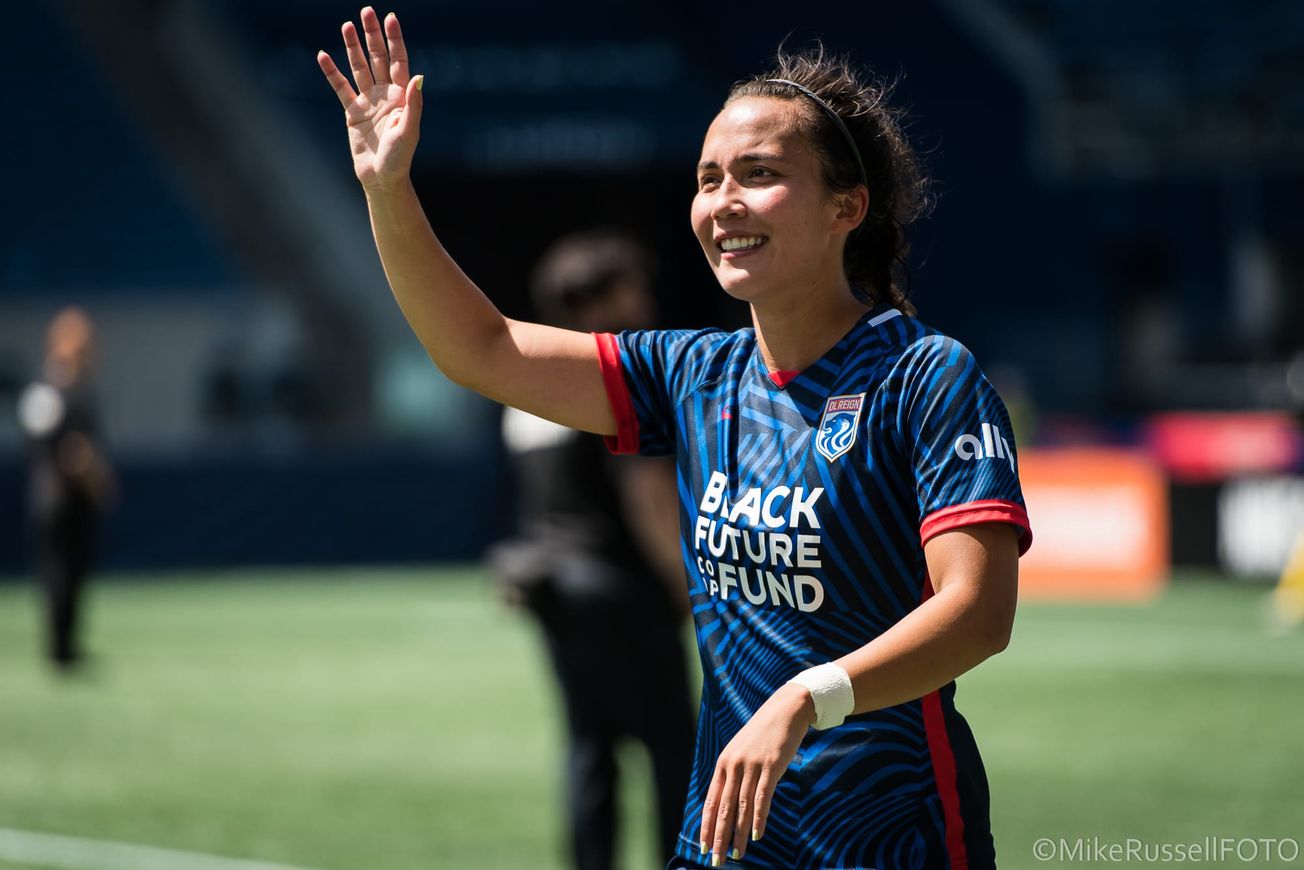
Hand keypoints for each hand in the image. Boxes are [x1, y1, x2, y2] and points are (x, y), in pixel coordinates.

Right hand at [317, 7, 422, 190]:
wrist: (381, 178)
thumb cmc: (400, 157)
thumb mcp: (409, 130)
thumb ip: (413, 103)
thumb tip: (418, 77)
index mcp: (401, 96)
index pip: (398, 61)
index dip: (395, 40)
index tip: (390, 18)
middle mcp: (385, 94)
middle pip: (378, 58)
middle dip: (372, 36)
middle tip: (367, 11)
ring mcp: (368, 101)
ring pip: (359, 67)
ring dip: (353, 47)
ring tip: (346, 25)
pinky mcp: (352, 112)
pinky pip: (340, 87)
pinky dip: (331, 72)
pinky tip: (323, 55)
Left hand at [699, 683, 813, 865]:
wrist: (785, 710)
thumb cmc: (763, 735)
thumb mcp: (741, 752)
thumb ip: (733, 775)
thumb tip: (727, 804)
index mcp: (723, 764)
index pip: (711, 801)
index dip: (707, 826)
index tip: (704, 847)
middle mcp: (733, 765)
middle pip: (723, 808)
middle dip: (719, 837)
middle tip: (716, 860)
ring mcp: (751, 765)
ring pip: (741, 807)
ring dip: (738, 834)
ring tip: (737, 854)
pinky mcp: (770, 766)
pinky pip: (762, 797)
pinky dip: (758, 818)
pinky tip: (755, 835)